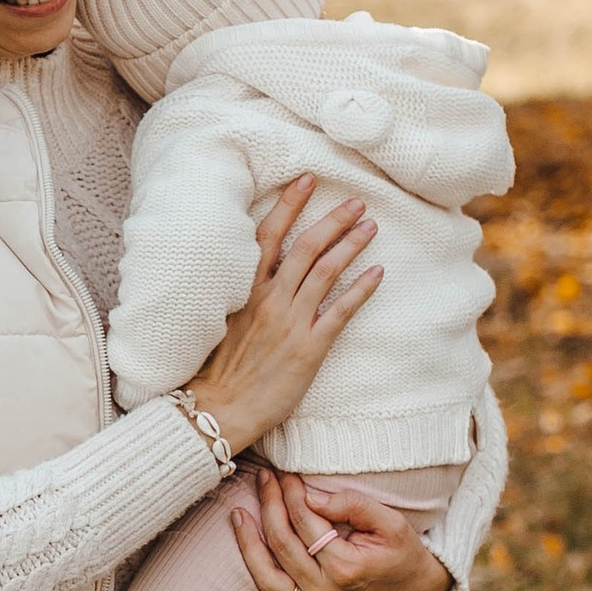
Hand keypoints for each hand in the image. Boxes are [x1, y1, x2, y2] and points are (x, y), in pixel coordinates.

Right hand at [187, 178, 380, 456]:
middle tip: (356, 202)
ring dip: (350, 244)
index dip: (289, 205)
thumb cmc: (214, 371)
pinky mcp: (309, 348)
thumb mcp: (217, 321)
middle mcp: (269, 299)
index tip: (307, 180)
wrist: (217, 410)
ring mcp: (291, 322)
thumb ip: (237, 294)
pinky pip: (341, 310)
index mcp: (244, 290)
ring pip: (326, 271)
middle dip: (332, 220)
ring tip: (370, 226)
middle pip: (305, 246)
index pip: (268, 235)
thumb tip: (252, 274)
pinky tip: (378, 271)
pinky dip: (362, 288)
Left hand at [231, 468, 452, 590]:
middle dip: (269, 506)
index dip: (291, 493)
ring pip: (269, 582)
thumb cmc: (403, 553)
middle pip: (282, 545)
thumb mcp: (390, 521)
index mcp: (347, 567)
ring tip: (238, 516)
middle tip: (262, 479)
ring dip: (248, 547)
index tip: (284, 473)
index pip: (305, 522)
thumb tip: (309, 495)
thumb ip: (351, 505)